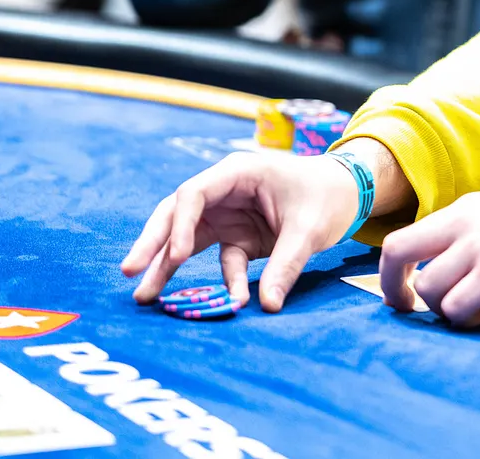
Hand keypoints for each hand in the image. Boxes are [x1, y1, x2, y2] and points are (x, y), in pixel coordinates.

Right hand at [121, 153, 360, 311]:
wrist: (349, 191)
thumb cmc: (328, 195)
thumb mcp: (310, 228)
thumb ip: (286, 264)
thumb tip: (267, 306)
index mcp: (238, 172)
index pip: (193, 194)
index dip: (180, 224)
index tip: (179, 256)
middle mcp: (225, 191)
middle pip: (177, 214)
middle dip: (154, 242)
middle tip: (130, 271)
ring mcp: (229, 214)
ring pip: (188, 238)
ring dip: (169, 264)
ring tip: (144, 294)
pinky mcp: (238, 235)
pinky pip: (220, 259)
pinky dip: (218, 280)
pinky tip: (222, 302)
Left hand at [379, 181, 479, 327]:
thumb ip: (479, 232)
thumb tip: (461, 264)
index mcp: (465, 208)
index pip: (406, 236)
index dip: (397, 269)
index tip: (409, 288)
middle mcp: (464, 224)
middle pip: (396, 253)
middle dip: (393, 287)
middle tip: (410, 308)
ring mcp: (478, 248)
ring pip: (427, 288)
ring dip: (441, 310)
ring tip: (472, 313)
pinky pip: (454, 307)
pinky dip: (463, 320)